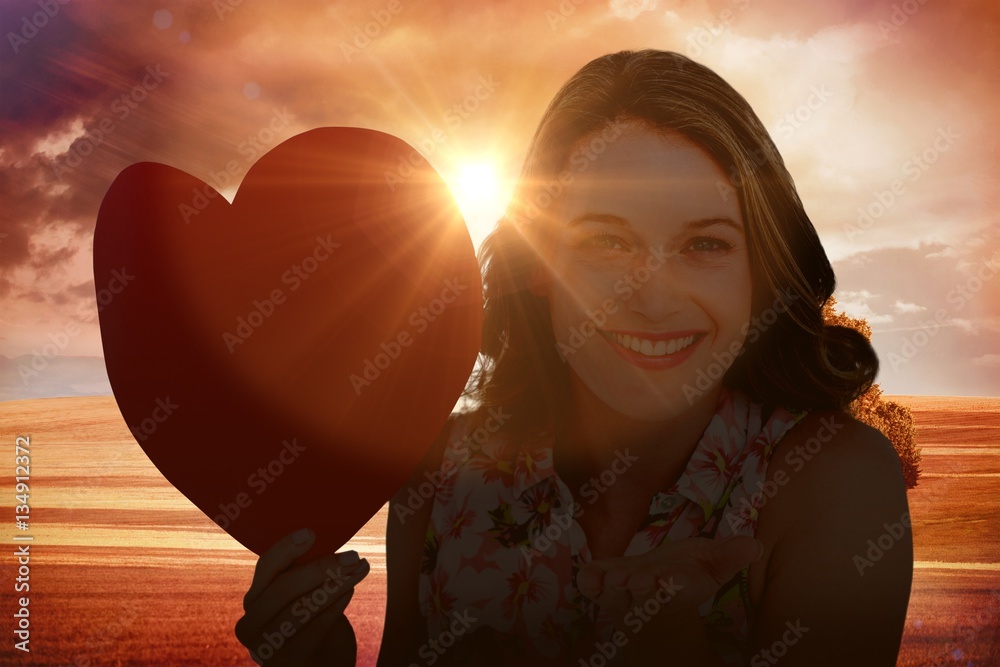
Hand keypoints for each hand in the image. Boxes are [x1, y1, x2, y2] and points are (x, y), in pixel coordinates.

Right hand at [234, 528, 370, 665]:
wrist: (322, 663)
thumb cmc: (316, 621)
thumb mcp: (307, 593)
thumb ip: (306, 570)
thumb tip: (324, 535)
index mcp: (255, 598)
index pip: (266, 567)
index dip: (286, 548)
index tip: (311, 533)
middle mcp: (251, 623)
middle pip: (283, 588)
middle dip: (320, 568)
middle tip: (352, 555)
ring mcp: (265, 647)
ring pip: (301, 607)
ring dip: (335, 585)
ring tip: (360, 568)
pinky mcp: (286, 663)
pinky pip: (314, 629)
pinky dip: (335, 607)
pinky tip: (350, 590)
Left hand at [576, 536, 762, 663]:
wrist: (655, 591)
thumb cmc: (686, 572)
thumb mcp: (711, 563)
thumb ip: (730, 555)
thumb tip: (755, 545)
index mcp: (677, 589)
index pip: (676, 591)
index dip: (673, 586)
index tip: (671, 579)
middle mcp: (648, 597)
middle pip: (645, 598)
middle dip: (642, 590)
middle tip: (639, 580)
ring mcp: (622, 595)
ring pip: (615, 597)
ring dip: (614, 588)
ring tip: (615, 577)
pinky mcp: (601, 587)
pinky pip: (591, 588)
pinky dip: (589, 582)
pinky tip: (590, 572)